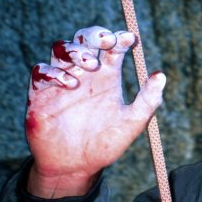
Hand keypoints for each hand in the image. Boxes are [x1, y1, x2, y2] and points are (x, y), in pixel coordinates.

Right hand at [25, 26, 165, 197]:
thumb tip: (161, 75)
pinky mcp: (40, 94)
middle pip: (84, 39)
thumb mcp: (132, 123)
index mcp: (108, 75)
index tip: (130, 39)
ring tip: (90, 64)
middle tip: (107, 41)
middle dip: (95, 34)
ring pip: (61, 49)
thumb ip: (148, 100)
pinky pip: (41, 70)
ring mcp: (62, 81)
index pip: (113, 47)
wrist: (76, 167)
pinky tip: (71, 84)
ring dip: (75, 50)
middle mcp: (84, 73)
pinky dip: (55, 71)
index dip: (121, 38)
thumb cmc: (106, 144)